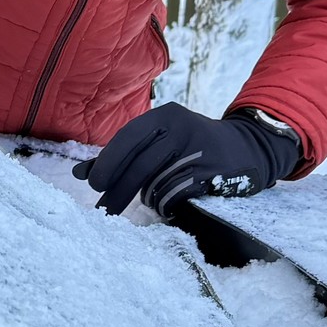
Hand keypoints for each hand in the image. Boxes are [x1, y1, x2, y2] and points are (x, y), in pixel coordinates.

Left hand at [71, 104, 301, 217]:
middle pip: (140, 166)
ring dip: (148, 199)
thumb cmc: (190, 146)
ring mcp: (200, 152)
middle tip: (104, 211)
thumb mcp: (159, 139)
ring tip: (147, 202)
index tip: (94, 185)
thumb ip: (120, 155)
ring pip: (158, 184)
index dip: (108, 163)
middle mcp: (183, 129)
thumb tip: (79, 174)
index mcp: (165, 116)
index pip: (128, 138)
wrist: (247, 149)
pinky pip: (178, 197)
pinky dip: (167, 204)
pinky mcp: (214, 175)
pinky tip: (168, 203)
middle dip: (118, 191)